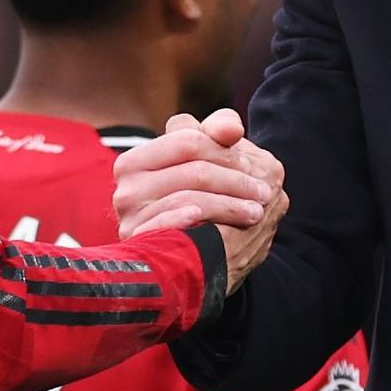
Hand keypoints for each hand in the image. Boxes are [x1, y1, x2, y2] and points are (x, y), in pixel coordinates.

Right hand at [111, 111, 285, 284]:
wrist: (175, 261)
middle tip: (264, 192)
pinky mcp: (142, 246)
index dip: (225, 151)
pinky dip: (201, 220)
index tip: (251, 165)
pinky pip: (173, 226)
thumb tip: (232, 129)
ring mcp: (130, 220)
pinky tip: (225, 226)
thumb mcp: (203, 158)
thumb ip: (217, 131)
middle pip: (195, 171)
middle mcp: (126, 190)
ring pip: (191, 198)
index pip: (188, 141)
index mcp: (134, 162)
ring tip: (257, 211)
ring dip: (231, 204)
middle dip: (236, 180)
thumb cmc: (191, 198)